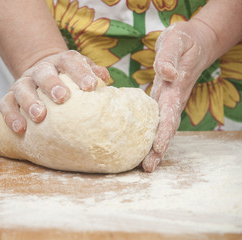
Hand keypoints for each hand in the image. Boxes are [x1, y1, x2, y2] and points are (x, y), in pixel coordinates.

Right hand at [0, 50, 109, 133]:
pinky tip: (20, 129)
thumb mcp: (80, 72)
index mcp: (60, 62)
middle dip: (52, 84)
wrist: (41, 74)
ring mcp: (23, 82)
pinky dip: (10, 116)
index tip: (91, 86)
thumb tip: (104, 79)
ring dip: (29, 101)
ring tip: (39, 116)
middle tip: (62, 98)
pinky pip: (5, 104)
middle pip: (43, 72)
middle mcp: (40, 70)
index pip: (70, 61)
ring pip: (22, 87)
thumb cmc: (67, 79)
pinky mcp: (10, 96)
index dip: (80, 72)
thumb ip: (92, 74)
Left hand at [142, 20, 216, 171]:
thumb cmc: (182, 41)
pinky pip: (157, 121)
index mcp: (175, 88)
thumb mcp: (175, 42)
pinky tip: (141, 146)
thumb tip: (167, 73)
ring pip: (163, 128)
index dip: (163, 132)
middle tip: (148, 169)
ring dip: (155, 148)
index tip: (157, 149)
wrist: (195, 42)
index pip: (170, 114)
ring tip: (145, 166)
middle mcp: (173, 99)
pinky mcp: (163, 99)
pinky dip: (151, 136)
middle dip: (159, 149)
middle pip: (167, 129)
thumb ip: (169, 56)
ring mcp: (169, 101)